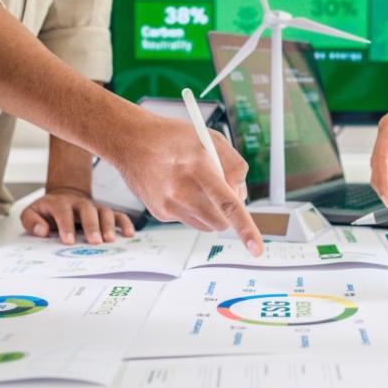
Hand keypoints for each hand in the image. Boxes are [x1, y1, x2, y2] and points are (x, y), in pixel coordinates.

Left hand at [21, 187, 135, 244]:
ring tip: (111, 240)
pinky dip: (125, 223)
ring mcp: (95, 206)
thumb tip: (42, 230)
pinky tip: (129, 234)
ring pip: (105, 212)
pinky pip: (118, 214)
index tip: (68, 241)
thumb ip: (31, 221)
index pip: (63, 212)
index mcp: (60, 203)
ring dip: (109, 225)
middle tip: (94, 241)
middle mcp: (79, 203)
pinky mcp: (105, 211)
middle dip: (92, 226)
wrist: (64, 197)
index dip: (66, 226)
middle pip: (88, 211)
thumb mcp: (31, 212)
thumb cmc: (48, 211)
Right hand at [114, 115, 262, 256]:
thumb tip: (240, 193)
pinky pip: (189, 220)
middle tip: (223, 189)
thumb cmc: (174, 138)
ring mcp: (168, 205)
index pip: (227, 203)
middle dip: (229, 213)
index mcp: (198, 168)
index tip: (256, 249)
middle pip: (221, 221)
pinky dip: (193, 208)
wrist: (131, 140)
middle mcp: (181, 190)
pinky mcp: (160, 213)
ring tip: (197, 184)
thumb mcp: (210, 138)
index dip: (245, 228)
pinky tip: (180, 187)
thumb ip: (234, 165)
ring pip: (206, 224)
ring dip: (211, 211)